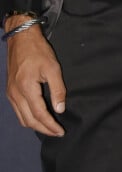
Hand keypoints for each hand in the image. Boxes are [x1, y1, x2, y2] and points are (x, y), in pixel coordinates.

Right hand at [6, 21, 65, 135]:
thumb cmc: (38, 50)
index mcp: (27, 89)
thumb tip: (60, 109)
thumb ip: (57, 89)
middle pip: (29, 121)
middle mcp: (16, 95)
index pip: (39, 115)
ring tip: (49, 127)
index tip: (61, 131)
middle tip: (56, 132)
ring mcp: (11, 94)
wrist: (21, 38)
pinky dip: (27, 118)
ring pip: (21, 118)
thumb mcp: (53, 67)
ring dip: (35, 126)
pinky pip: (18, 111)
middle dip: (43, 129)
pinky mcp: (10, 91)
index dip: (50, 126)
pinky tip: (37, 117)